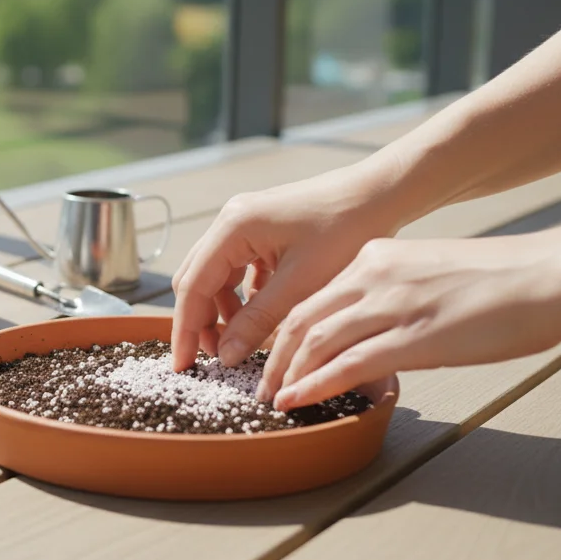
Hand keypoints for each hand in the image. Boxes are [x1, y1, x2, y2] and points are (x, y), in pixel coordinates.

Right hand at [171, 160, 413, 371]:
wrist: (379, 194)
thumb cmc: (345, 230)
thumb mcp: (300, 285)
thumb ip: (258, 321)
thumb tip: (225, 356)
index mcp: (233, 227)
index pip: (192, 286)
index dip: (185, 329)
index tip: (181, 365)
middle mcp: (231, 221)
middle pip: (197, 279)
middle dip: (200, 321)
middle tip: (211, 360)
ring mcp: (245, 224)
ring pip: (217, 276)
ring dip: (223, 311)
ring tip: (240, 342)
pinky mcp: (262, 231)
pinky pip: (239, 269)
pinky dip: (244, 297)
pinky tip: (263, 316)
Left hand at [259, 233, 560, 409]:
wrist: (545, 276)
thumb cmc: (498, 281)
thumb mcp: (428, 273)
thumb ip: (393, 294)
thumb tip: (374, 327)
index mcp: (375, 256)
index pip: (313, 295)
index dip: (284, 328)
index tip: (272, 354)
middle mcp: (373, 275)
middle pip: (301, 318)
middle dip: (273, 355)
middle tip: (261, 383)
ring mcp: (390, 306)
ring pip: (315, 341)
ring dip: (287, 374)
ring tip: (272, 398)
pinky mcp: (412, 337)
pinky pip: (346, 364)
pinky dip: (314, 384)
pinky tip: (296, 400)